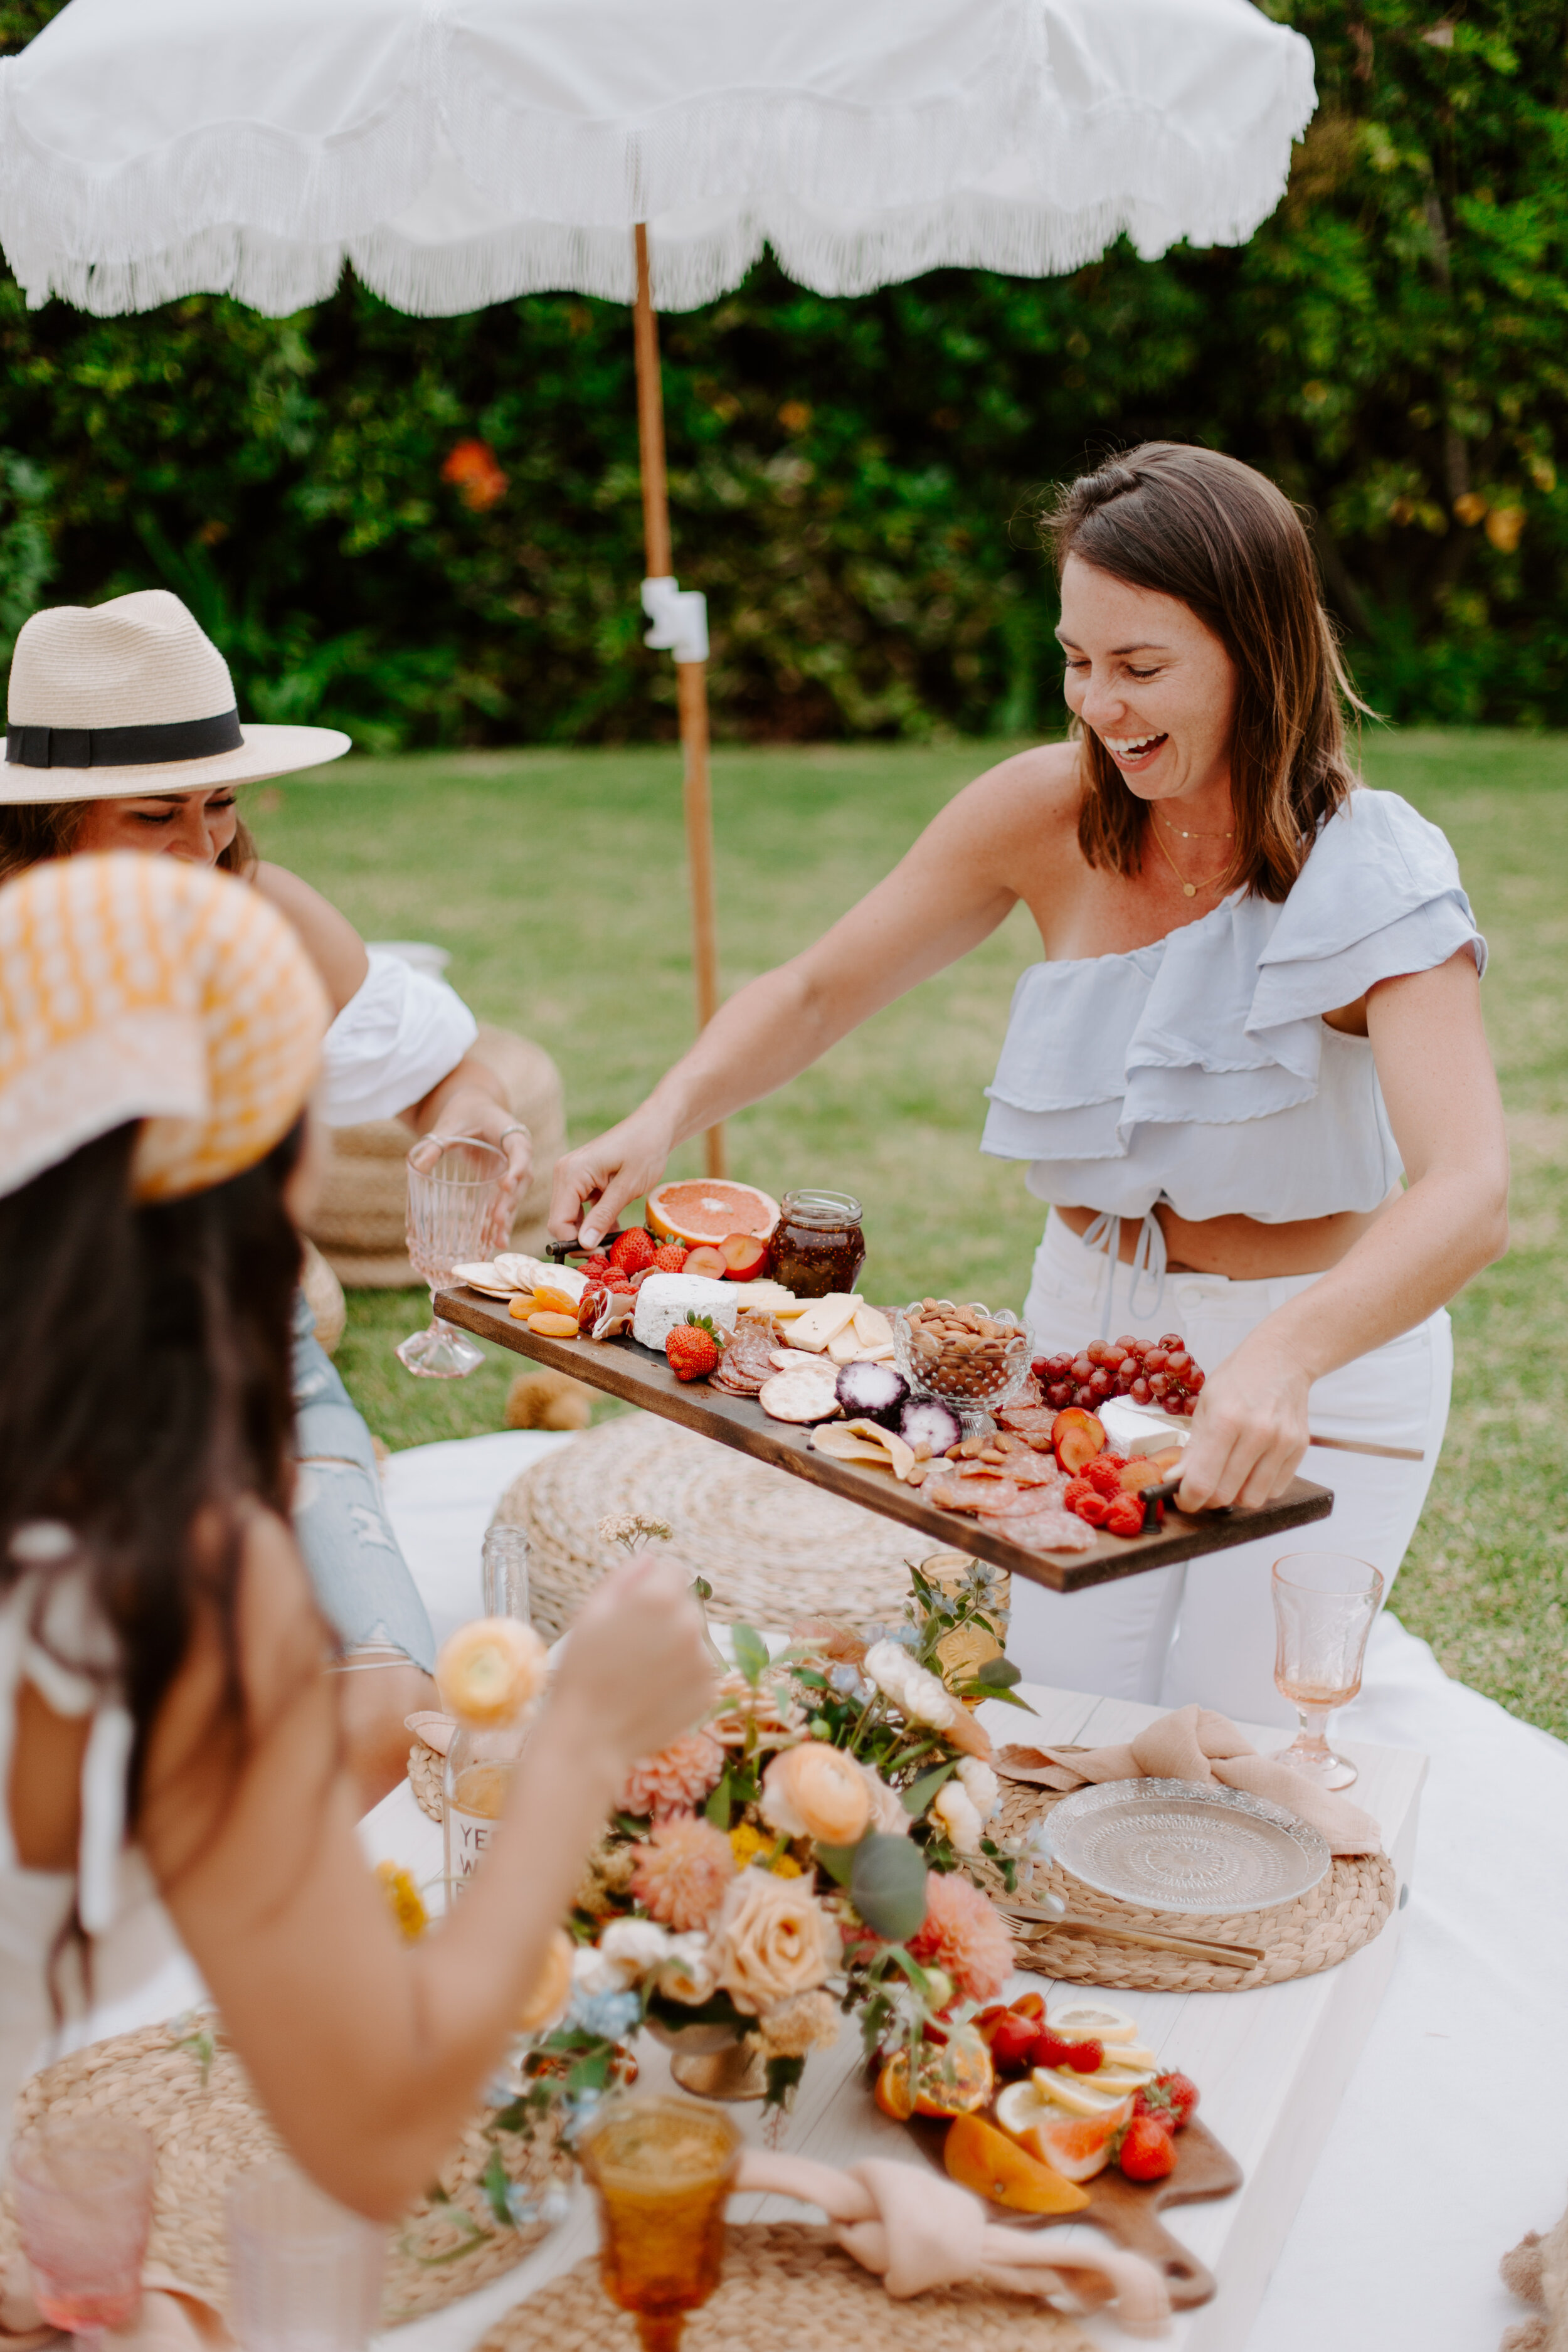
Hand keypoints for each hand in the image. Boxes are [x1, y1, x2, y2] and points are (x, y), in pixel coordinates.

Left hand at [433, 1088, 532, 1249]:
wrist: (474, 1107)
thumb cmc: (464, 1111)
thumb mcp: (450, 1124)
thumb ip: (436, 1142)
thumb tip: (417, 1166)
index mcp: (511, 1132)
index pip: (521, 1150)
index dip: (517, 1168)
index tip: (506, 1185)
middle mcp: (518, 1152)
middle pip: (522, 1179)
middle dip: (510, 1201)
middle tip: (498, 1220)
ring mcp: (513, 1168)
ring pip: (516, 1195)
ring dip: (508, 1217)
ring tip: (498, 1241)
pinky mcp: (503, 1180)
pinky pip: (505, 1201)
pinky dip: (499, 1219)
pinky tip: (492, 1240)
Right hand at [548, 1106, 675, 1247]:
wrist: (655, 1126)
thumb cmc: (645, 1150)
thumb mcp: (627, 1187)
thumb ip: (604, 1216)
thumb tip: (584, 1245)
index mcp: (570, 1173)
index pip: (558, 1222)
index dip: (574, 1243)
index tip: (599, 1254)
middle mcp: (564, 1173)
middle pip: (561, 1220)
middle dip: (582, 1239)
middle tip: (610, 1249)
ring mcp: (571, 1175)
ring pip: (571, 1216)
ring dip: (590, 1230)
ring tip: (615, 1239)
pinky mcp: (581, 1179)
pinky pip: (581, 1207)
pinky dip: (595, 1219)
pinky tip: (615, 1226)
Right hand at [553, 1552, 717, 1767]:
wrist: (591, 1736)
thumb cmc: (583, 1671)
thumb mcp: (590, 1613)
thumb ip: (625, 1577)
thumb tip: (651, 1558)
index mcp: (659, 1598)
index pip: (672, 1570)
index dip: (650, 1588)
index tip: (633, 1611)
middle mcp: (689, 1623)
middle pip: (686, 1603)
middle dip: (665, 1616)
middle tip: (633, 1646)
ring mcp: (703, 1658)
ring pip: (693, 1636)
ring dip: (675, 1645)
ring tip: (641, 1671)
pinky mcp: (709, 1688)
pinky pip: (699, 1668)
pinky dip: (682, 1675)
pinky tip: (654, 1690)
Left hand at [1174, 1333, 1310, 1511]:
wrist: (1281, 1359)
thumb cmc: (1239, 1378)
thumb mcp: (1205, 1405)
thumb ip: (1192, 1448)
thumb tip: (1176, 1480)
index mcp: (1226, 1419)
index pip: (1202, 1481)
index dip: (1187, 1499)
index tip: (1183, 1498)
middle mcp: (1258, 1433)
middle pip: (1226, 1495)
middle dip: (1207, 1498)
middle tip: (1202, 1485)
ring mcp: (1282, 1442)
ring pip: (1252, 1499)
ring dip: (1235, 1495)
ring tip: (1228, 1474)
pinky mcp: (1299, 1449)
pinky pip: (1274, 1491)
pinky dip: (1258, 1487)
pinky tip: (1250, 1468)